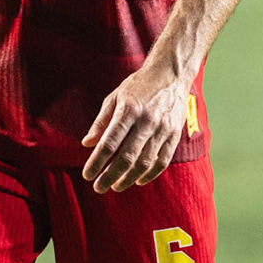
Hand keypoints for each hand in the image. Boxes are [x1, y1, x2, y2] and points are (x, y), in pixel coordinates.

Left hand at [81, 62, 190, 193]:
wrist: (170, 74)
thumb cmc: (138, 86)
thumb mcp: (115, 97)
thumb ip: (101, 122)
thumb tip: (87, 144)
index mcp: (129, 110)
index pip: (110, 142)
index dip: (97, 161)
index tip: (87, 174)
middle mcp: (147, 121)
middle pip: (127, 157)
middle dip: (110, 176)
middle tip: (99, 188)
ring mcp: (163, 129)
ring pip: (144, 163)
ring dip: (128, 179)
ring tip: (115, 186)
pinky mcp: (174, 135)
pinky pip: (162, 161)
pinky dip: (150, 175)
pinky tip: (138, 180)